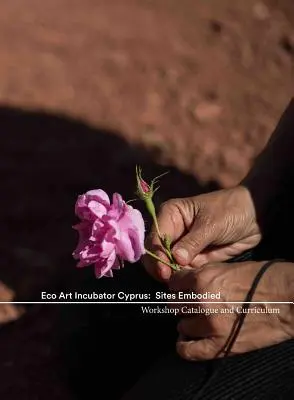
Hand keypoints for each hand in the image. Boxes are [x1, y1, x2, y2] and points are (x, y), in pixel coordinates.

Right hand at [144, 186, 261, 280]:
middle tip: (169, 280)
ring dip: (171, 275)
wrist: (255, 216)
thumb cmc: (231, 210)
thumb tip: (176, 260)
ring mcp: (182, 246)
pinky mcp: (194, 258)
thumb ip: (193, 242)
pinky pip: (183, 271)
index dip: (156, 255)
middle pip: (157, 253)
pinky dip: (184, 278)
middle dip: (161, 267)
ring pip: (168, 265)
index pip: (155, 238)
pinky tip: (187, 284)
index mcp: (170, 215)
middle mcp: (172, 231)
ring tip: (177, 286)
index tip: (163, 271)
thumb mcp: (211, 224)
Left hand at [168, 261, 293, 359]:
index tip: (183, 288)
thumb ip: (203, 275)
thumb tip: (185, 282)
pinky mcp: (220, 345)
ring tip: (199, 320)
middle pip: (175, 304)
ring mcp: (210, 325)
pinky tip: (187, 340)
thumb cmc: (262, 279)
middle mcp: (201, 301)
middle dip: (183, 303)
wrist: (288, 299)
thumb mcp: (227, 267)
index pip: (174, 283)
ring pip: (181, 325)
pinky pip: (188, 350)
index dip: (178, 285)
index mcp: (203, 279)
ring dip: (188, 322)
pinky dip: (184, 346)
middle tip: (193, 304)